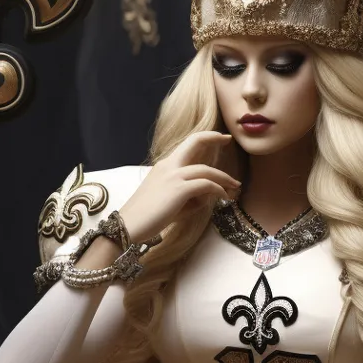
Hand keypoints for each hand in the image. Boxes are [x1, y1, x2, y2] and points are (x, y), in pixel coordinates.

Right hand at [118, 131, 240, 241]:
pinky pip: (206, 185)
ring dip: (224, 178)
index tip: (219, 138)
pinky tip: (224, 197)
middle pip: (195, 141)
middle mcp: (168, 165)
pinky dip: (218, 190)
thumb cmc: (146, 217)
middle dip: (214, 138)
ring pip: (206, 170)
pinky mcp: (179, 189)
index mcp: (164, 166)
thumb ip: (187, 195)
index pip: (186, 144)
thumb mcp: (168, 201)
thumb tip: (207, 196)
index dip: (204, 138)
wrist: (128, 225)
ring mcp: (173, 176)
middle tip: (228, 140)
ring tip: (234, 187)